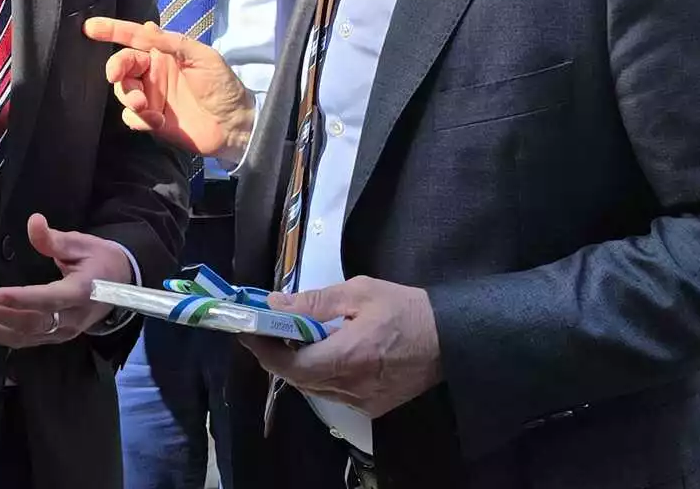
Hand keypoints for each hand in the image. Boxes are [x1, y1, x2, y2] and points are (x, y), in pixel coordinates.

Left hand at [0, 213, 131, 347]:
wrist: (122, 286)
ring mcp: (62, 332)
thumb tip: (33, 222)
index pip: (51, 299)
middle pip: (32, 322)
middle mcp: (72, 318)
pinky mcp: (53, 337)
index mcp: (83, 291)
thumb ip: (56, 239)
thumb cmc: (100, 260)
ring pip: (24, 336)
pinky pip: (23, 340)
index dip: (24, 299)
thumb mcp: (83, 244)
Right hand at [83, 17, 253, 161]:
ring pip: (122, 92)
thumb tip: (145, 26)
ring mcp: (152, 97)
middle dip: (116, 70)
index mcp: (164, 54)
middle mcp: (153, 74)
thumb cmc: (223, 85)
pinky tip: (157, 122)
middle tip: (118, 78)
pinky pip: (131, 118)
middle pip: (122, 66)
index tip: (89, 28)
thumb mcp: (202, 56)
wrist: (235, 126)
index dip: (111, 31)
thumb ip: (172, 43)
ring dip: (128, 97)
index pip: (133, 39)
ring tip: (145, 106)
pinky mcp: (152, 122)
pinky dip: (138, 119)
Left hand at [243, 277, 442, 418]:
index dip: (263, 349)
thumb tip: (276, 304)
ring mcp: (362, 402)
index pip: (290, 363)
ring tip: (288, 339)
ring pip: (314, 388)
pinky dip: (319, 375)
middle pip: (297, 378)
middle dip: (275, 356)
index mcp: (348, 356)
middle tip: (263, 332)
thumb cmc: (407, 309)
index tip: (247, 330)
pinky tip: (321, 354)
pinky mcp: (372, 408)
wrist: (452, 339)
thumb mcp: (360, 292)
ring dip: (296, 366)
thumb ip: (315, 301)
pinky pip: (333, 393)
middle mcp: (351, 387)